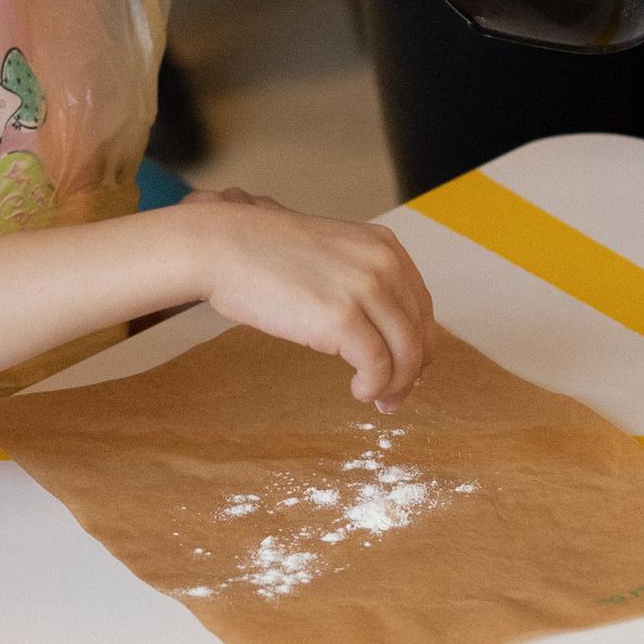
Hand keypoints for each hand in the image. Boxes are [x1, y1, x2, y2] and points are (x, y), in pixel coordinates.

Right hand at [186, 202, 434, 407]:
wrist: (222, 245)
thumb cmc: (262, 252)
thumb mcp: (329, 253)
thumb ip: (359, 279)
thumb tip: (379, 327)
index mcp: (384, 246)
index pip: (421, 306)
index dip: (419, 345)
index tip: (407, 369)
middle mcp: (383, 264)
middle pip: (418, 332)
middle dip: (411, 371)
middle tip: (394, 396)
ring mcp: (365, 290)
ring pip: (405, 353)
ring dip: (394, 385)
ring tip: (376, 398)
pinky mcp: (342, 318)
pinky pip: (377, 366)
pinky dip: (374, 386)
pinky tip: (358, 390)